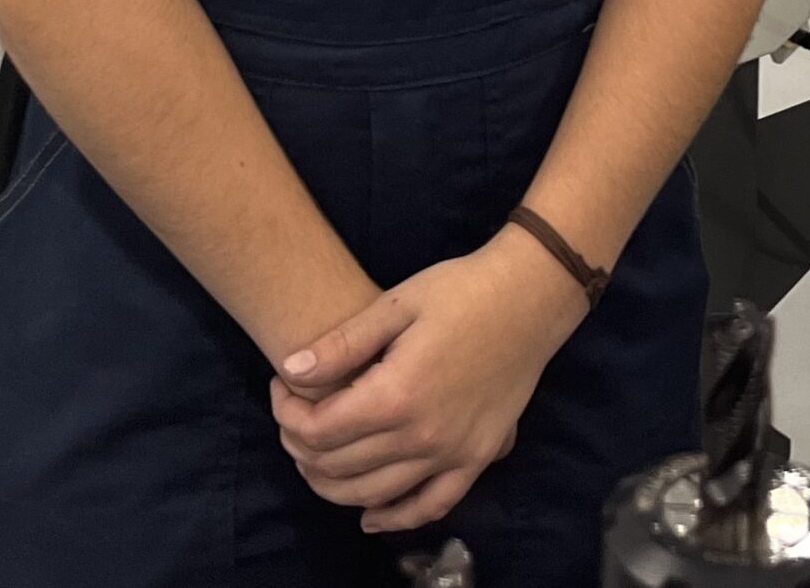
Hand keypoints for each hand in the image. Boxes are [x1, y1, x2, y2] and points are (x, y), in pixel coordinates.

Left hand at [267, 226, 588, 531]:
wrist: (529, 299)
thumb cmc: (459, 291)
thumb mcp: (394, 304)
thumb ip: (341, 345)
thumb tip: (290, 370)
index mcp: (397, 395)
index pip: (319, 430)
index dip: (286, 413)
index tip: (280, 387)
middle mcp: (423, 437)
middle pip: (339, 467)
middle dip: (300, 445)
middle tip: (292, 415)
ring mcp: (454, 454)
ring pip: (375, 495)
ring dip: (333, 486)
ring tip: (314, 457)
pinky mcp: (478, 459)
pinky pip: (432, 506)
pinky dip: (396, 517)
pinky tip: (371, 516)